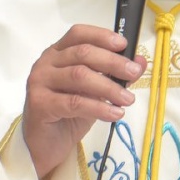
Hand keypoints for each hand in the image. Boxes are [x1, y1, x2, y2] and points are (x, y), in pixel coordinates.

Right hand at [22, 25, 146, 179]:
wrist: (45, 145)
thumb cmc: (68, 114)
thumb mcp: (96, 92)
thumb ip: (114, 75)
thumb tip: (140, 62)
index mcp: (58, 53)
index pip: (79, 34)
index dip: (102, 36)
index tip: (124, 45)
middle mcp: (46, 63)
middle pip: (82, 53)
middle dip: (113, 62)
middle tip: (133, 73)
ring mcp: (39, 82)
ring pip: (79, 76)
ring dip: (109, 87)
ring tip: (127, 99)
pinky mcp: (39, 103)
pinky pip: (74, 102)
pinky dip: (99, 107)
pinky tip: (115, 113)